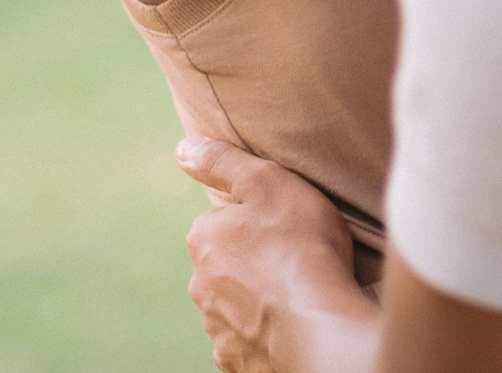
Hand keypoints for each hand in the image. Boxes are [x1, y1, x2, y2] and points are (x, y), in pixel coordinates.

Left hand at [178, 138, 379, 372]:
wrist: (317, 327)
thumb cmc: (299, 247)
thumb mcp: (268, 183)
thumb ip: (223, 163)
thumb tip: (183, 149)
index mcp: (203, 240)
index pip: (222, 222)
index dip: (256, 220)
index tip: (284, 224)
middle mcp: (200, 288)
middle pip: (226, 266)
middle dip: (252, 262)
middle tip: (296, 257)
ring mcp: (217, 330)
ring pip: (236, 306)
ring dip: (259, 300)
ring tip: (301, 292)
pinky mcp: (238, 362)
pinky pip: (251, 341)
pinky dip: (268, 333)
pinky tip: (296, 323)